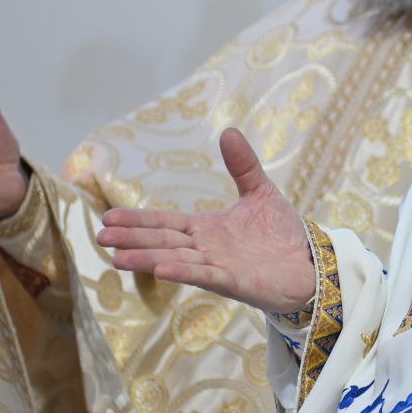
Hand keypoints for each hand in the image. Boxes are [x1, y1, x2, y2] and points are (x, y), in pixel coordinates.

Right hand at [98, 128, 315, 312]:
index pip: (166, 223)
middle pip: (163, 242)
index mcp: (207, 228)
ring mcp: (218, 266)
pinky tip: (161, 270)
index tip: (108, 218)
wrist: (311, 263)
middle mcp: (206, 248)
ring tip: (117, 258)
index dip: (139, 221)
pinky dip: (184, 272)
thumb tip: (228, 131)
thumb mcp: (261, 191)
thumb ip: (243, 165)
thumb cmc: (283, 233)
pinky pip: (205, 275)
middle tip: (101, 237)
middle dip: (133, 239)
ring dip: (148, 259)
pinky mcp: (235, 282)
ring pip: (176, 260)